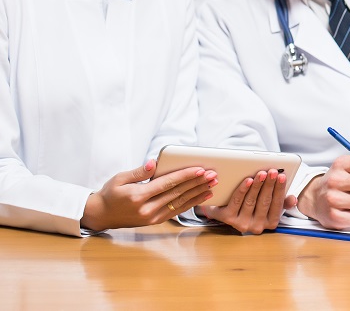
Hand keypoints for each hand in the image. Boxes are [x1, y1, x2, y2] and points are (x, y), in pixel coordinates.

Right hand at [82, 160, 216, 231]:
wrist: (101, 215)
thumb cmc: (110, 193)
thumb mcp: (119, 179)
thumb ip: (138, 172)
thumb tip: (154, 163)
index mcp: (138, 196)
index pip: (167, 184)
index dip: (185, 176)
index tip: (200, 169)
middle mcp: (147, 209)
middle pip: (177, 193)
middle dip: (197, 183)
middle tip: (213, 175)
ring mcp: (152, 217)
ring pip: (180, 203)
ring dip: (198, 194)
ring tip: (213, 185)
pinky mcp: (155, 221)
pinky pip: (176, 211)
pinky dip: (191, 203)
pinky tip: (202, 196)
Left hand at [200, 169, 296, 233]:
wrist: (227, 211)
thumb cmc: (253, 205)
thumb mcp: (270, 205)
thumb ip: (283, 202)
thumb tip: (293, 200)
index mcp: (270, 223)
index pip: (277, 205)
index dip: (280, 189)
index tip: (282, 176)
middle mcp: (257, 226)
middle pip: (264, 202)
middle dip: (269, 185)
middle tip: (273, 171)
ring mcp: (242, 224)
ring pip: (251, 201)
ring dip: (257, 185)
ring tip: (261, 173)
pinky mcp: (228, 218)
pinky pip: (237, 202)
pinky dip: (243, 190)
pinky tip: (248, 180)